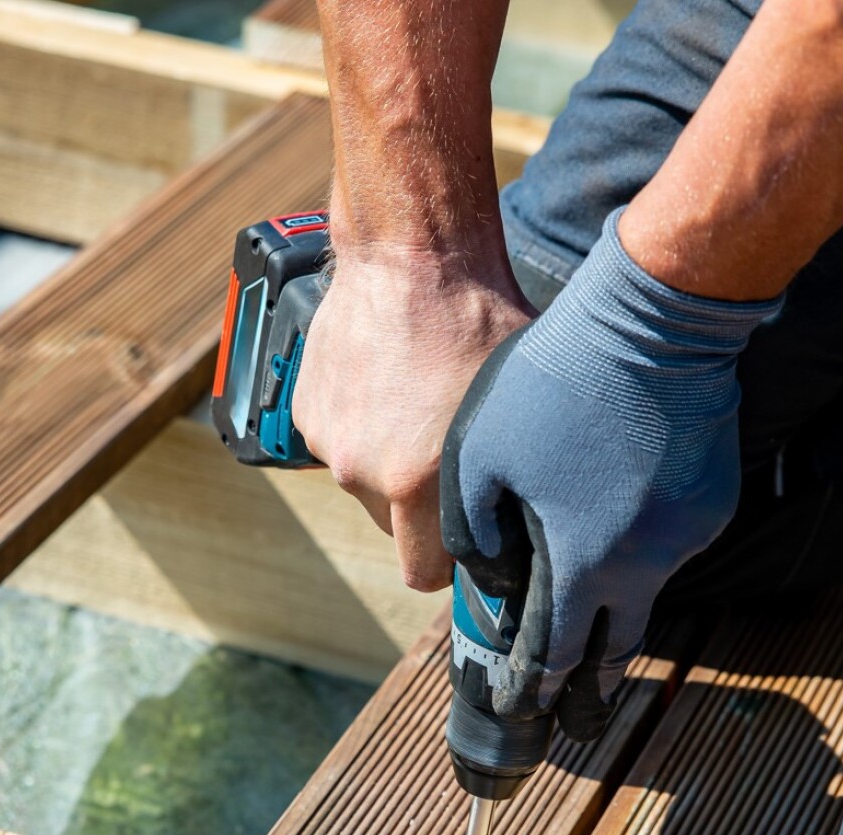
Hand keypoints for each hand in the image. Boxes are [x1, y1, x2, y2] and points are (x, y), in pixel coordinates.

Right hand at [293, 253, 532, 590]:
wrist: (410, 252)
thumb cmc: (478, 319)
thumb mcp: (518, 409)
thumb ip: (516, 480)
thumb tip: (536, 528)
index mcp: (415, 482)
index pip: (423, 573)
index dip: (451, 562)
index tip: (469, 539)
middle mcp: (362, 471)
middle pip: (394, 527)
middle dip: (421, 507)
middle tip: (450, 455)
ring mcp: (329, 440)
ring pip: (366, 481)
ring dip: (389, 461)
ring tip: (420, 406)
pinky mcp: (307, 410)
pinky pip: (340, 441)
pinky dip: (362, 424)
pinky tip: (391, 383)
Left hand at [442, 209, 782, 738]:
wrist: (656, 320)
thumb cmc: (556, 382)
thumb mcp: (480, 454)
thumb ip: (474, 529)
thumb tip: (492, 576)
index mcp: (586, 561)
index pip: (560, 651)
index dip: (537, 685)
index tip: (522, 708)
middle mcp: (649, 561)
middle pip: (621, 641)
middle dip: (594, 682)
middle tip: (579, 711)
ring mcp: (691, 533)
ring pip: (647, 585)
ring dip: (618, 598)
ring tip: (589, 603)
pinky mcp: (714, 500)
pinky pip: (671, 541)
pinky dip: (643, 545)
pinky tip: (618, 517)